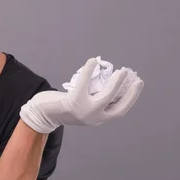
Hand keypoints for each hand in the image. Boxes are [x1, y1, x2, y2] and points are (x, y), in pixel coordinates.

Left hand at [20, 58, 143, 133]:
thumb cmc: (62, 106)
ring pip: (104, 97)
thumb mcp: (82, 106)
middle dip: (129, 93)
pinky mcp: (72, 102)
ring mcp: (83, 112)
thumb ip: (94, 99)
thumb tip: (108, 81)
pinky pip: (84, 84)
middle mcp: (92, 118)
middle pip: (117, 107)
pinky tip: (93, 61)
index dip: (130, 98)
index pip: (119, 111)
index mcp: (97, 119)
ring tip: (119, 70)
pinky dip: (89, 71)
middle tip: (133, 76)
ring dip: (115, 84)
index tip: (137, 84)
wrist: (41, 114)